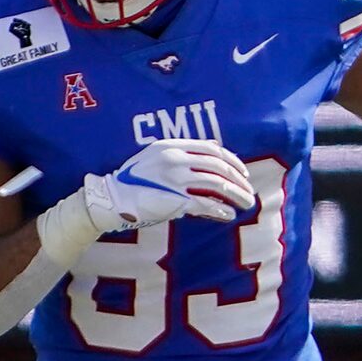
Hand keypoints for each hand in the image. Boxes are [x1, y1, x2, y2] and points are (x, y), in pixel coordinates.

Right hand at [78, 137, 256, 234]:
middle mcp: (176, 159)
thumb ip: (180, 152)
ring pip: (217, 184)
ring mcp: (176, 180)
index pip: (211, 148)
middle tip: (248, 189)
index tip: (242, 170)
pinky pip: (205, 203)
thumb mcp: (154, 157)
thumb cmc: (133, 180)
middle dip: (238, 178)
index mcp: (171, 146)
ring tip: (246, 203)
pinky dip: (220, 209)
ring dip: (236, 194)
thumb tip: (210, 148)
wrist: (113, 199)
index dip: (231, 159)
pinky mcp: (175, 199)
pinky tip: (228, 214)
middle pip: (218, 166)